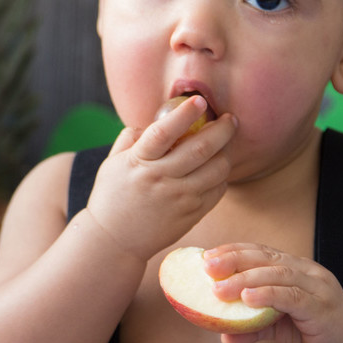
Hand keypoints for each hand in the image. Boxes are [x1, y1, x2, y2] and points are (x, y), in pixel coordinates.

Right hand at [85, 96, 235, 260]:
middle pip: (202, 148)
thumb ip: (132, 137)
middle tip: (231, 119)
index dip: (185, 114)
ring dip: (227, 152)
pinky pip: (218, 190)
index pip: (164, 132)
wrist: (113, 241)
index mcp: (138, 162)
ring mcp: (179, 198)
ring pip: (217, 169)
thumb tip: (155, 119)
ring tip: (225, 145)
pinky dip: (222, 176)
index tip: (200, 101)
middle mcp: (161, 179)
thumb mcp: (113, 163)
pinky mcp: (191, 214)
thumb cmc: (112, 197)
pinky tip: (216, 168)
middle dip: (223, 129)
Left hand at [202, 243, 342, 342]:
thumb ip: (253, 328)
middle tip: (207, 268)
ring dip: (245, 279)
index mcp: (294, 268)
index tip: (206, 256)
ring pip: (278, 275)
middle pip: (265, 258)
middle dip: (233, 260)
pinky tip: (248, 298)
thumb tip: (223, 337)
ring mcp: (317, 287)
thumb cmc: (316, 330)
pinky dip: (268, 295)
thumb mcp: (279, 327)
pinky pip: (292, 297)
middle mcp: (306, 271)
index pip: (260, 252)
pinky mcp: (322, 308)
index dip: (233, 251)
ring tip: (220, 289)